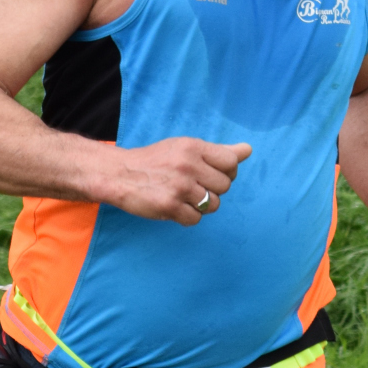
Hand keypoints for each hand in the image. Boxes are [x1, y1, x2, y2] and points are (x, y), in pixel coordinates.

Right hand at [107, 137, 251, 224]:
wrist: (119, 174)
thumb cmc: (155, 161)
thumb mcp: (185, 148)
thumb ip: (218, 151)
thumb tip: (248, 150)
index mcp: (193, 147)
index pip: (231, 163)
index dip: (227, 172)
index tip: (211, 175)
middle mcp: (188, 165)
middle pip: (224, 186)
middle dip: (213, 190)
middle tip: (193, 187)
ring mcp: (179, 187)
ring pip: (213, 205)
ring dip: (201, 206)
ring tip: (184, 198)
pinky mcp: (169, 206)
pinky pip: (195, 219)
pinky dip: (187, 217)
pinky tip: (175, 208)